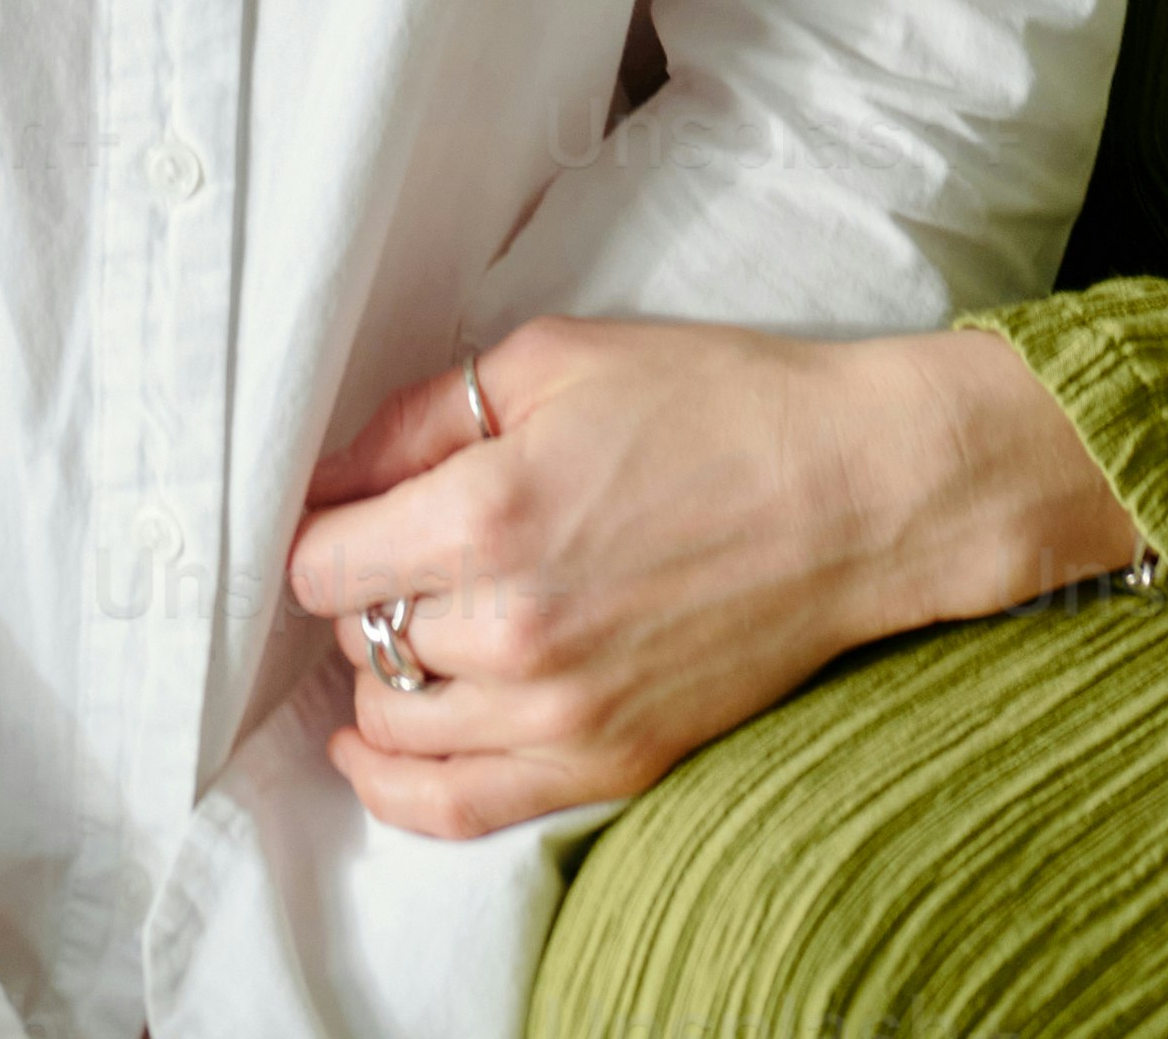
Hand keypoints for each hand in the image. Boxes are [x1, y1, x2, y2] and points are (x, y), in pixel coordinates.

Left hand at [287, 318, 1143, 839]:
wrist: (850, 495)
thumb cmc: (709, 405)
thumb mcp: (549, 360)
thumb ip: (419, 419)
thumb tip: (333, 473)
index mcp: (489, 512)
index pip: (323, 562)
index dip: (318, 528)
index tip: (337, 510)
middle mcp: (512, 629)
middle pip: (357, 638)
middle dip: (358, 593)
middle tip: (389, 552)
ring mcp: (560, 712)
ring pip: (395, 726)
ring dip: (380, 677)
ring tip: (399, 629)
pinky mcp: (606, 763)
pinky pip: (457, 808)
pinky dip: (398, 786)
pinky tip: (377, 746)